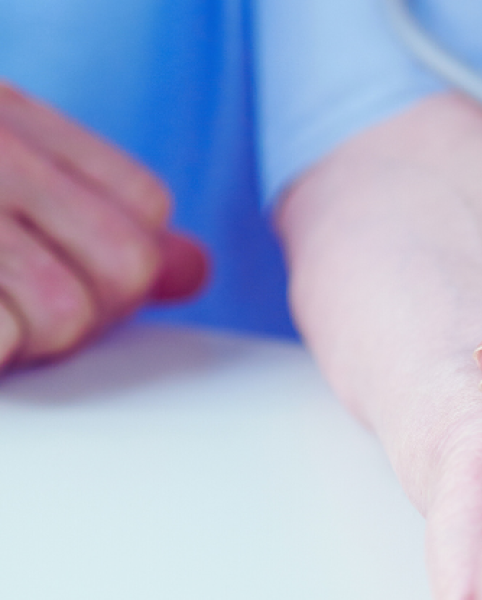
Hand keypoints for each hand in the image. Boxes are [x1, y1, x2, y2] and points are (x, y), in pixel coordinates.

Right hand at [0, 83, 206, 369]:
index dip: (125, 260)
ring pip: (66, 313)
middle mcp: (0, 154)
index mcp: (15, 120)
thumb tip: (193, 270)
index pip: (145, 204)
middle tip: (24, 312)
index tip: (67, 273)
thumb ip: (97, 212)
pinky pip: (4, 337)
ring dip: (31, 340)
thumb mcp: (0, 170)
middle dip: (89, 309)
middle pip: (127, 264)